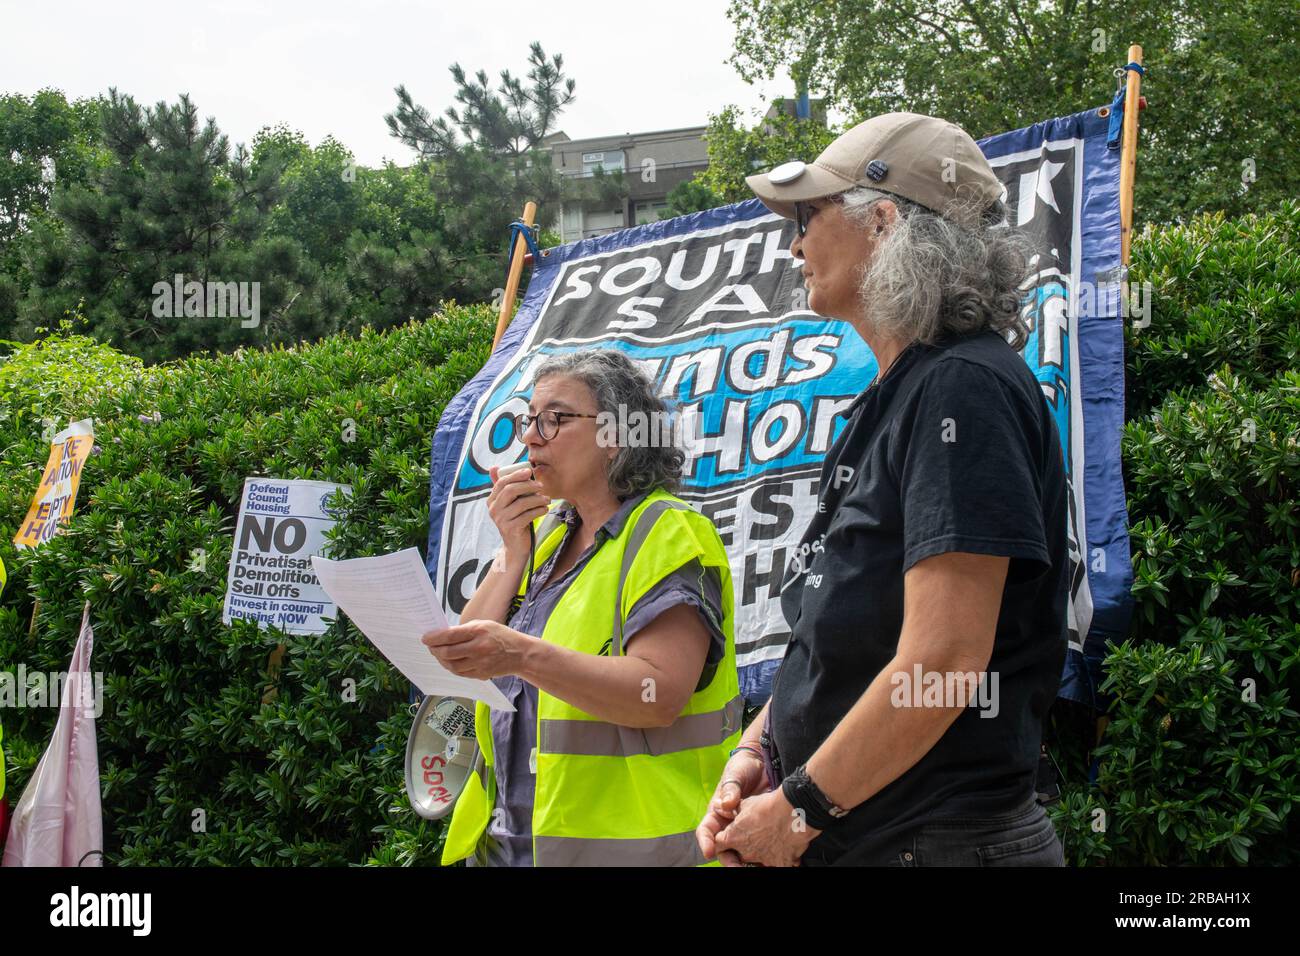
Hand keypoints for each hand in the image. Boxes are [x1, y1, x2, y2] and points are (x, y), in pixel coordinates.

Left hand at [422, 619, 527, 679]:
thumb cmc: (501, 636)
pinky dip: (451, 667)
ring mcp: (480, 663)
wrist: (520, 654)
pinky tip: (449, 662)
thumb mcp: (484, 625)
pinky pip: (460, 673)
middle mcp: (479, 648)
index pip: (449, 636)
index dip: (434, 638)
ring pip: (452, 665)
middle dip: (435, 650)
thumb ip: (464, 630)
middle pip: (448, 652)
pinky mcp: (481, 674)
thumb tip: (442, 636)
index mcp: (478, 632)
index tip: (425, 638)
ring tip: (438, 654)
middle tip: (430, 646)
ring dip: (441, 660)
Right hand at [487, 465, 549, 559]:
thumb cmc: (516, 520)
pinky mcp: (511, 529)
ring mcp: (501, 520)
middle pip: (510, 491)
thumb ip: (505, 487)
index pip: (501, 483)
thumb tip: (494, 467)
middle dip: (528, 485)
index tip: (530, 471)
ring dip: (537, 499)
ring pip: (521, 503)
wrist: (516, 546)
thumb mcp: (510, 504)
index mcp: (492, 501)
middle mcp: (493, 510)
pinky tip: (545, 509)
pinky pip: (527, 515)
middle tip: (541, 485)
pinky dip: (539, 510)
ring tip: (547, 499)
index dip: (516, 475)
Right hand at [696, 749, 769, 863]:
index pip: (706, 831)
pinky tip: (769, 861)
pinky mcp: (760, 830)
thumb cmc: (742, 768)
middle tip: (736, 867)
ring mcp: (744, 829)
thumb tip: (727, 804)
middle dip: (728, 859)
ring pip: (741, 851)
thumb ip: (730, 789)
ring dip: (745, 862)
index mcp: (716, 813)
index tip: (709, 851)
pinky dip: (762, 856)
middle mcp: (728, 824)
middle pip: (723, 848)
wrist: (762, 763)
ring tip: (755, 867)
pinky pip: (759, 847)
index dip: (706, 842)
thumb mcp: (734, 776)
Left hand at [714, 788, 819, 867]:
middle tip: (754, 835)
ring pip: (757, 860)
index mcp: (733, 837)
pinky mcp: (779, 864)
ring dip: (761, 852)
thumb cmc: (768, 804)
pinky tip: (784, 848)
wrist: (794, 810)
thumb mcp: (746, 803)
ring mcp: (762, 860)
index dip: (724, 839)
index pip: (720, 844)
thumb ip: (733, 810)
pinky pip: (775, 864)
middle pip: (739, 854)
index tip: (729, 835)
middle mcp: (745, 852)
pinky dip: (779, 858)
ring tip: (770, 840)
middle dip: (744, 846)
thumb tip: (723, 808)